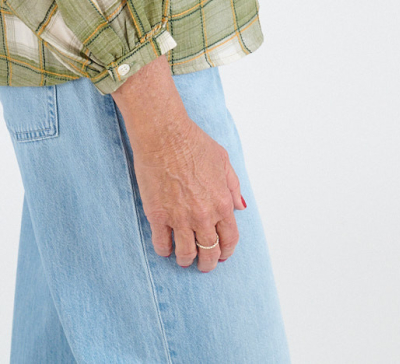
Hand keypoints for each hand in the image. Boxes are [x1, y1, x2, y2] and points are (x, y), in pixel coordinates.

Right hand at [130, 116, 245, 271]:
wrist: (163, 134)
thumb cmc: (193, 141)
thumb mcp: (223, 160)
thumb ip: (233, 186)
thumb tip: (241, 207)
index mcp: (222, 203)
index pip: (230, 239)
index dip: (227, 251)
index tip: (222, 255)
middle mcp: (203, 215)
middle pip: (210, 252)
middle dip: (208, 262)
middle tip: (204, 264)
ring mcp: (180, 218)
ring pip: (186, 254)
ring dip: (186, 260)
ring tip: (184, 259)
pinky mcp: (158, 216)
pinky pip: (162, 245)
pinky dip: (165, 251)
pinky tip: (165, 248)